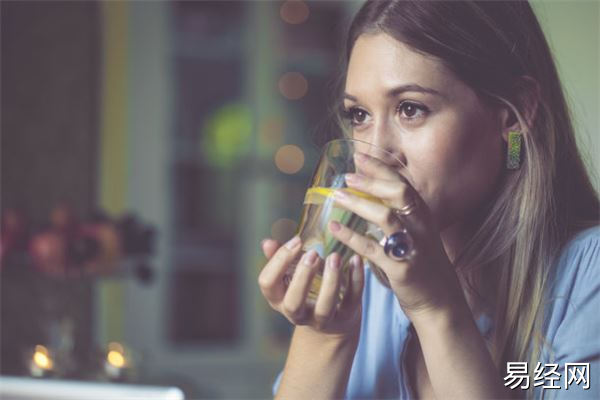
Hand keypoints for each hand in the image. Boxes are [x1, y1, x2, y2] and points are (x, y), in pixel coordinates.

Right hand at [258, 237, 363, 335]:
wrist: (333, 322)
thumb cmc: (307, 289)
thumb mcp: (291, 274)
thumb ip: (279, 258)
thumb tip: (267, 243)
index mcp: (279, 299)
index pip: (268, 284)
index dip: (278, 261)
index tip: (296, 240)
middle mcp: (297, 313)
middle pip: (293, 302)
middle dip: (302, 277)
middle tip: (314, 253)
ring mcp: (322, 319)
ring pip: (324, 307)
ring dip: (330, 281)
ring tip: (335, 256)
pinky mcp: (345, 317)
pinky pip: (351, 300)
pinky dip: (355, 280)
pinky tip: (356, 260)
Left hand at [328, 153, 465, 320]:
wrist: (439, 301)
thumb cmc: (422, 263)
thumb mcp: (417, 232)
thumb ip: (399, 212)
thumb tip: (370, 190)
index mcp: (423, 215)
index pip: (403, 182)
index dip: (381, 167)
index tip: (360, 156)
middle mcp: (421, 227)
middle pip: (399, 193)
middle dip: (372, 181)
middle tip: (348, 176)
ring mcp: (413, 247)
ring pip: (386, 217)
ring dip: (359, 204)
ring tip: (337, 197)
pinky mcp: (401, 268)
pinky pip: (373, 249)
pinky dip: (352, 237)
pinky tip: (335, 229)